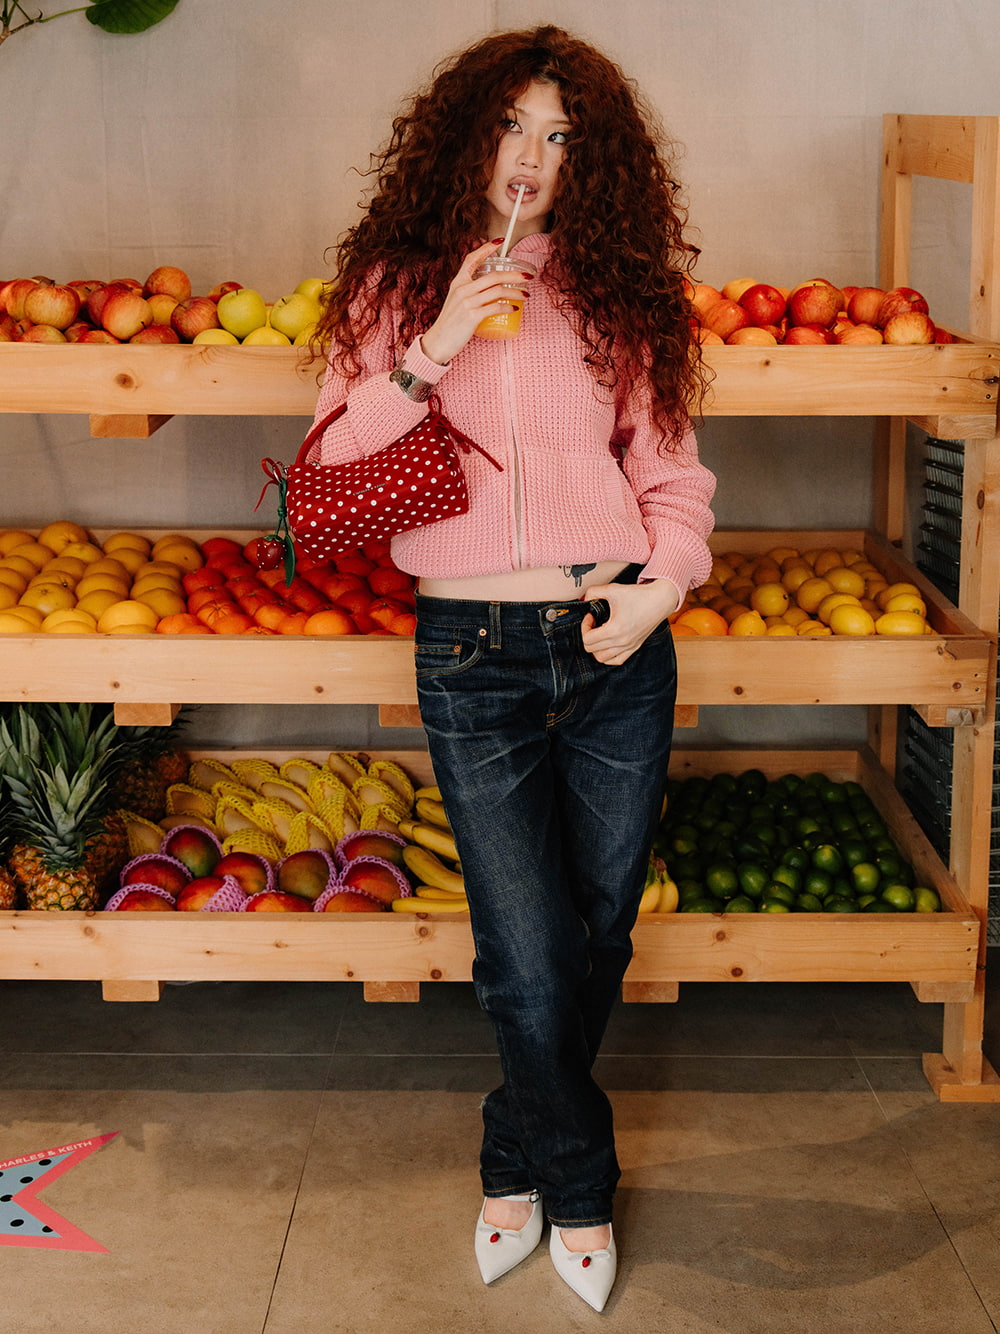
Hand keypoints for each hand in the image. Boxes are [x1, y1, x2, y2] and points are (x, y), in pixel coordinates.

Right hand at [420, 240, 529, 365]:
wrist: (438, 342)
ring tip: (525, 295)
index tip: (500, 242)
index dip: (486, 248)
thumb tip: (490, 291)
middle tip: (528, 277)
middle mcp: (462, 289)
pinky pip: (495, 307)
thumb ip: (469, 294)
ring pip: (498, 290)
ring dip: (516, 292)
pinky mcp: (472, 316)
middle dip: (514, 275)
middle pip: (493, 275)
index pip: (471, 259)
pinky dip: (508, 306)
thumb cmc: (450, 325)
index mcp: (458, 283)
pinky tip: (515, 309)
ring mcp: (467, 302)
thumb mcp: (456, 302)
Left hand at [580, 579, 679, 664]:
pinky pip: (616, 661)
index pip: (587, 639)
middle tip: (594, 622)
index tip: (591, 615)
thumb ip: (593, 592)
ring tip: (600, 633)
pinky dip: (608, 655)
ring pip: (602, 659)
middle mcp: (621, 642)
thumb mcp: (612, 589)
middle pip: (591, 649)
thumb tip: (583, 599)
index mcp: (614, 630)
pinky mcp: (634, 647)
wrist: (660, 600)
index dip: (584, 626)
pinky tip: (608, 643)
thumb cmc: (639, 595)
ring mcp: (628, 647)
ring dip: (596, 647)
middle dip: (588, 635)